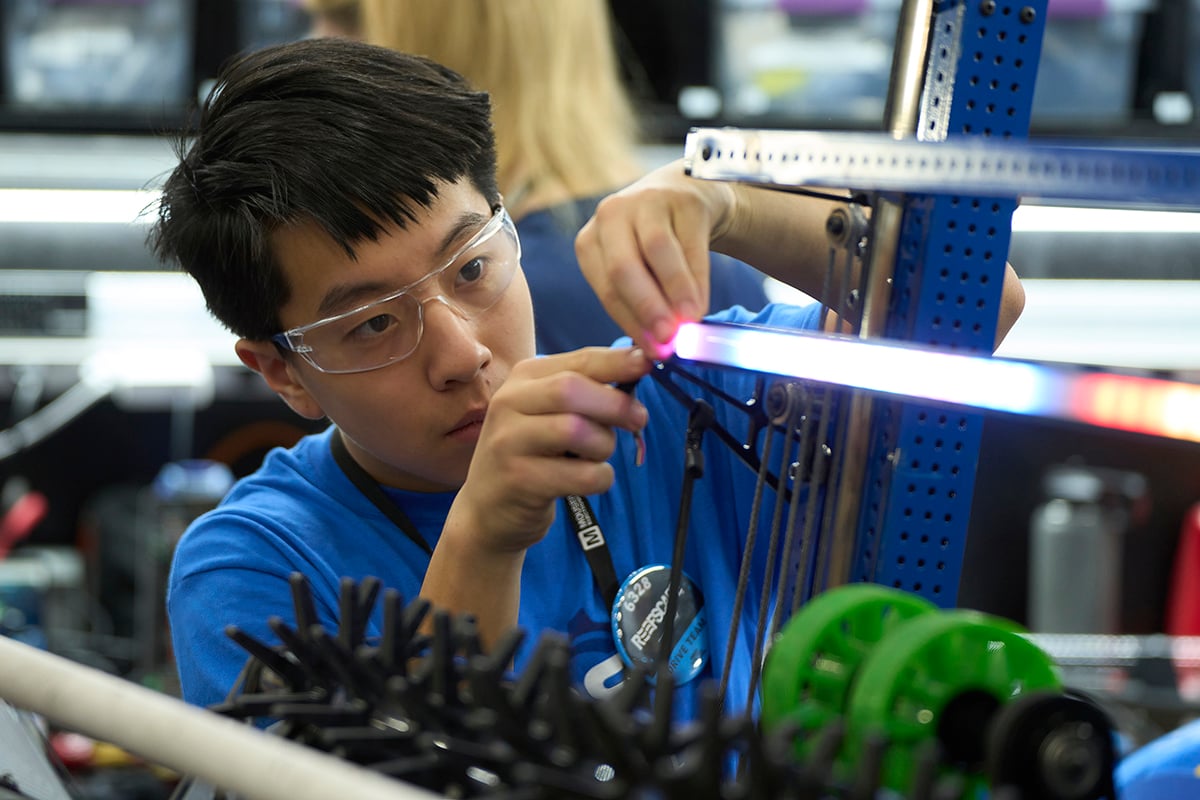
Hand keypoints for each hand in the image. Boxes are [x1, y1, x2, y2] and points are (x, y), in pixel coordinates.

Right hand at [449, 346, 651, 553]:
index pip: (579, 361)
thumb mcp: (548, 413)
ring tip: (598, 456)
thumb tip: (639, 367)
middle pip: (572, 390)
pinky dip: (599, 478)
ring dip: (604, 445)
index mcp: (523, 378)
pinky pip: (580, 475)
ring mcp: (509, 442)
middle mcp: (509, 403)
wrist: (487, 510)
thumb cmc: (532, 455)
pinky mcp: (518, 480)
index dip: (618, 362)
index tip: (649, 363)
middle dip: (615, 405)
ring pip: (576, 431)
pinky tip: (590, 480)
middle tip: (638, 420)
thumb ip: (586, 390)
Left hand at [575, 160, 736, 356]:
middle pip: (624, 268)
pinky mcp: (682, 199)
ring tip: (690, 320)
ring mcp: (645, 202)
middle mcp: (611, 217)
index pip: (607, 291)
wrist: (686, 194)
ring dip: (675, 291)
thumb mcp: (637, 271)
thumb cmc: (655, 246)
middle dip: (647, 308)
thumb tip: (659, 349)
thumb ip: (642, 307)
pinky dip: (698, 277)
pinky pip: (690, 243)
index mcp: (591, 243)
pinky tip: (703, 300)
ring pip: (657, 251)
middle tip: (669, 338)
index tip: (655, 352)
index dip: (632, 324)